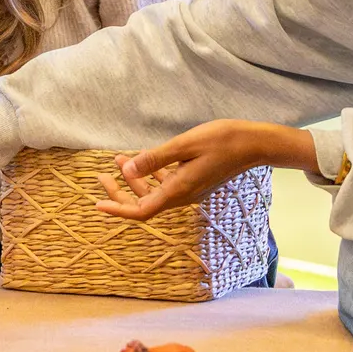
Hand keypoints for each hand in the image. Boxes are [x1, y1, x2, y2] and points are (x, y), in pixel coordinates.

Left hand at [95, 120, 316, 220]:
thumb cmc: (222, 140)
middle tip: (101, 177)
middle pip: (144, 203)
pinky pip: (167, 183)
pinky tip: (145, 159)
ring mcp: (191, 189)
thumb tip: (127, 170)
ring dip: (134, 180)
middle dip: (120, 193)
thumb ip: (155, 159)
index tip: (97, 204)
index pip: (141, 211)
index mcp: (178, 191)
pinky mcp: (196, 181)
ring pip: (155, 192)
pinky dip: (152, 174)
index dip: (117, 210)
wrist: (255, 143)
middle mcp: (183, 196)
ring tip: (116, 161)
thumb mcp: (184, 145)